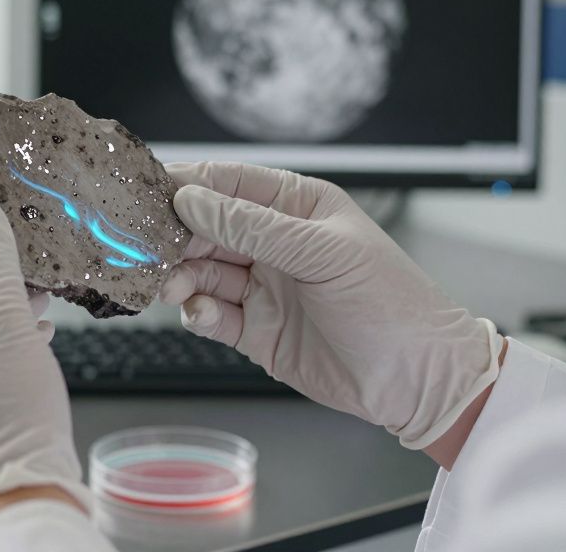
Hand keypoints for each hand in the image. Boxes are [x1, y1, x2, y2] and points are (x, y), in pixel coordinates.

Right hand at [161, 162, 502, 449]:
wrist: (419, 382)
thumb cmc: (392, 305)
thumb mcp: (321, 253)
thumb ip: (251, 227)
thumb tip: (192, 200)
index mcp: (297, 206)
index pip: (228, 182)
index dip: (187, 183)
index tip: (148, 191)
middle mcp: (275, 243)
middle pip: (205, 227)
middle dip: (174, 235)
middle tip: (146, 246)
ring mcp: (263, 286)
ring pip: (200, 270)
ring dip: (180, 275)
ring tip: (172, 285)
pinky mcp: (255, 329)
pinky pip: (209, 312)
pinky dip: (196, 312)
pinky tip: (201, 313)